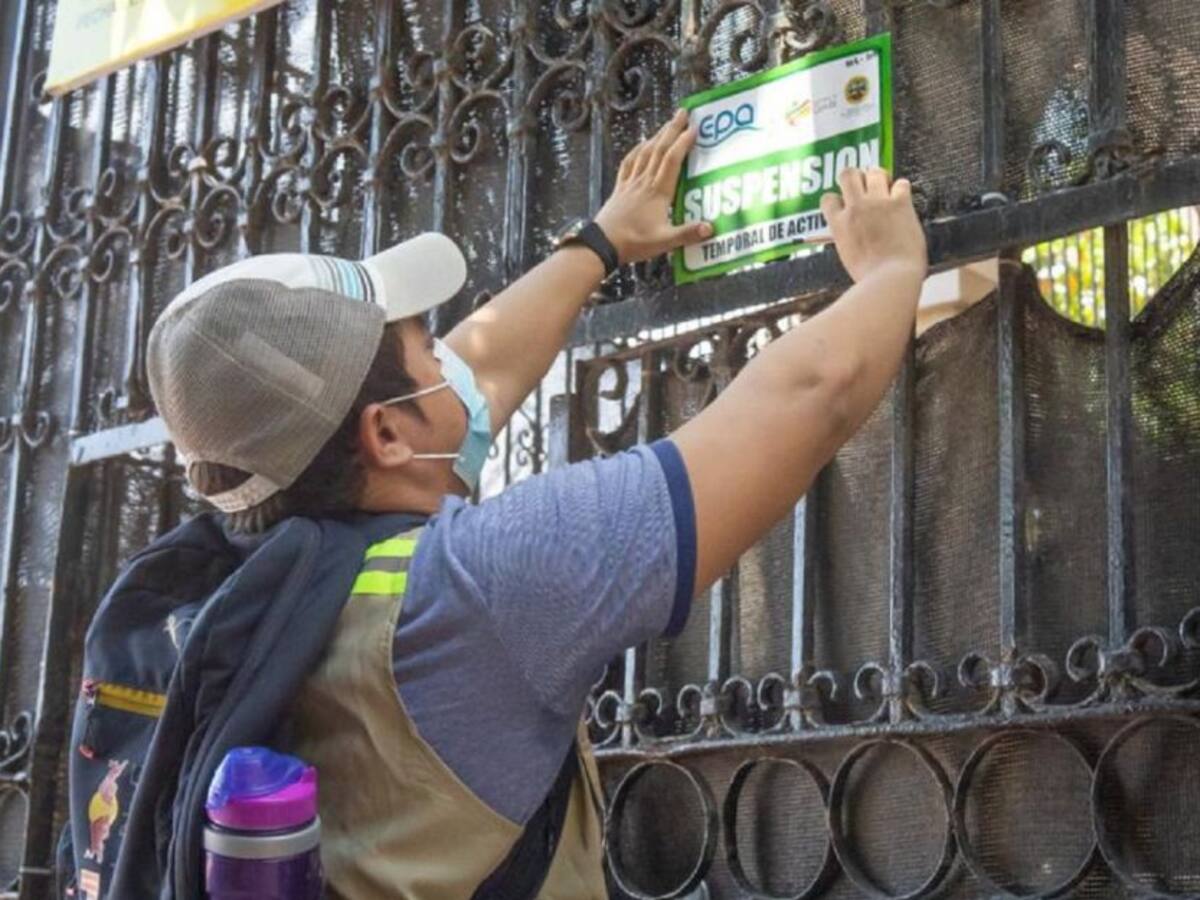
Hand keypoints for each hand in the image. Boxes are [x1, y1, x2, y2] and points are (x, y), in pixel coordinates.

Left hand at [594, 109, 712, 264]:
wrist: (602, 244)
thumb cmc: (633, 242)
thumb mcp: (664, 241)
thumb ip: (688, 233)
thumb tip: (711, 227)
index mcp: (658, 192)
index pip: (673, 160)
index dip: (683, 142)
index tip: (694, 128)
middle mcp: (644, 182)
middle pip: (659, 149)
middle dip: (672, 129)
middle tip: (682, 113)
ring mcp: (630, 183)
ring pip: (645, 152)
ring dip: (657, 136)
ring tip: (667, 124)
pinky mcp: (620, 188)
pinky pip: (629, 163)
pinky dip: (636, 150)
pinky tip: (640, 144)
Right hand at [820, 168, 926, 282]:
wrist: (891, 278)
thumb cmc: (870, 277)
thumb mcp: (848, 257)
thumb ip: (848, 239)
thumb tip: (850, 235)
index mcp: (839, 224)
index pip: (828, 198)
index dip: (837, 199)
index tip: (845, 204)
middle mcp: (855, 209)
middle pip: (848, 174)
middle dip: (855, 176)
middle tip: (864, 185)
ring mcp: (877, 204)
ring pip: (874, 172)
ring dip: (880, 178)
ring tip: (885, 187)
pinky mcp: (900, 204)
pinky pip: (901, 183)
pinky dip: (902, 188)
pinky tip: (903, 198)